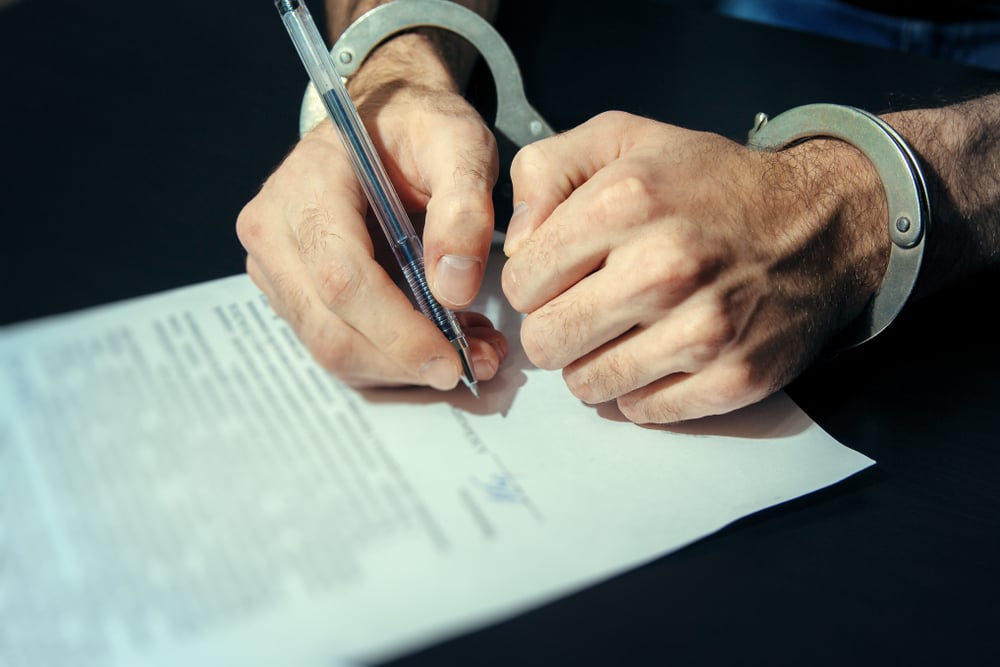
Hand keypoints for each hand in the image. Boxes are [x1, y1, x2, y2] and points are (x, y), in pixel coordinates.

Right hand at [237, 57, 506, 389]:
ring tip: (469, 350)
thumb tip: (454, 289)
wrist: (382, 119)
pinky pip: (336, 343)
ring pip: (330, 348)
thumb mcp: (459, 145)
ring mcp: (273, 265)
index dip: (398, 331)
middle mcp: (273, 230)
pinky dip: (390, 358)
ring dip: (402, 367)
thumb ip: (464, 209)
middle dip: (404, 361)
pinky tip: (438, 340)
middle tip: (476, 364)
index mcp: (307, 186)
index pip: (342, 279)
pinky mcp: (290, 290)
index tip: (453, 359)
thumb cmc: (419, 128)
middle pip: (329, 328)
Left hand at [501, 111, 888, 422]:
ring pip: (587, 385)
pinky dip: (642, 389)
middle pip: (546, 343)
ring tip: (625, 330)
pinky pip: (643, 411)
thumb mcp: (622, 139)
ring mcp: (703, 330)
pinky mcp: (733, 377)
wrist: (819, 222)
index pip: (520, 284)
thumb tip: (516, 240)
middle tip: (587, 308)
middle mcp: (664, 268)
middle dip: (556, 328)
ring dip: (595, 363)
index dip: (533, 282)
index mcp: (626, 203)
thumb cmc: (710, 184)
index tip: (562, 274)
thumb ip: (545, 171)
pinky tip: (661, 353)